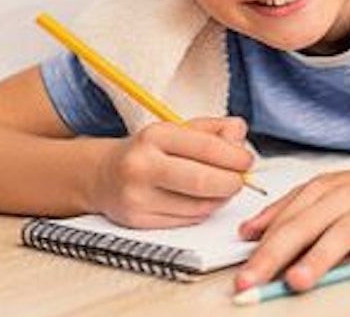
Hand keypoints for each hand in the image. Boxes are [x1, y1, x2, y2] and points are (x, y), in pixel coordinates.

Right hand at [89, 116, 252, 227]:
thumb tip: (240, 141)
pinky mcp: (137, 220)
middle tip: (239, 180)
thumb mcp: (180, 129)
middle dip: (231, 183)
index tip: (246, 161)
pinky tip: (200, 200)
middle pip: (203, 182)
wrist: (103, 174)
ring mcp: (137, 196)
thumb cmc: (150, 150)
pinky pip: (186, 220)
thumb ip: (216, 130)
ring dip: (220, 199)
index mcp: (155, 135)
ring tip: (220, 188)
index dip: (235, 157)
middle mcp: (142, 165)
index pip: (207, 147)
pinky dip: (202, 211)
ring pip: (198, 206)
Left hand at [233, 163, 349, 292]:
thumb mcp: (319, 193)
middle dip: (276, 255)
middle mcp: (343, 197)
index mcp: (319, 191)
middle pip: (304, 226)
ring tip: (298, 281)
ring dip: (319, 258)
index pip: (284, 223)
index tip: (243, 278)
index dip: (260, 252)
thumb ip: (283, 212)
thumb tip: (247, 232)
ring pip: (344, 233)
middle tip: (254, 280)